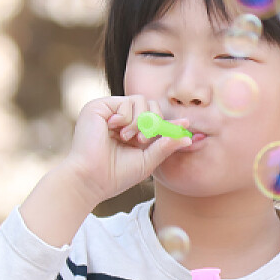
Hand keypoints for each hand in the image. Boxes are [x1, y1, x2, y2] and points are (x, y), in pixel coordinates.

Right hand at [63, 94, 189, 204]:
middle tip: (143, 140)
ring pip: (141, 100)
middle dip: (153, 121)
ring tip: (127, 138)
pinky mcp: (99, 106)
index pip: (154, 118)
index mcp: (130, 132)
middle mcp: (119, 119)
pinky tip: (115, 131)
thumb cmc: (116, 175)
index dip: (168, 122)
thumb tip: (188, 138)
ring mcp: (109, 111)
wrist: (91, 179)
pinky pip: (127, 102)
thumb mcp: (147, 161)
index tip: (186, 125)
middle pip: (150, 104)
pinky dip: (127, 118)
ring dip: (139, 121)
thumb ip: (165, 147)